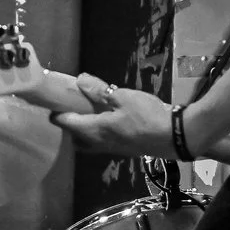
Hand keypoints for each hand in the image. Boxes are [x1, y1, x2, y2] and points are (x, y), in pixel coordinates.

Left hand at [51, 74, 176, 157]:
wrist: (175, 137)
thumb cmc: (146, 116)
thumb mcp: (122, 97)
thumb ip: (99, 90)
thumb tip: (80, 80)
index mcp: (94, 130)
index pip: (66, 123)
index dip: (57, 112)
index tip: (55, 101)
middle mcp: (99, 143)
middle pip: (75, 139)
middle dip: (70, 127)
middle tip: (74, 109)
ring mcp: (112, 149)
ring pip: (90, 143)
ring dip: (85, 131)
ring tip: (92, 113)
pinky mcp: (125, 149)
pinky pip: (104, 142)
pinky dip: (100, 132)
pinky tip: (111, 119)